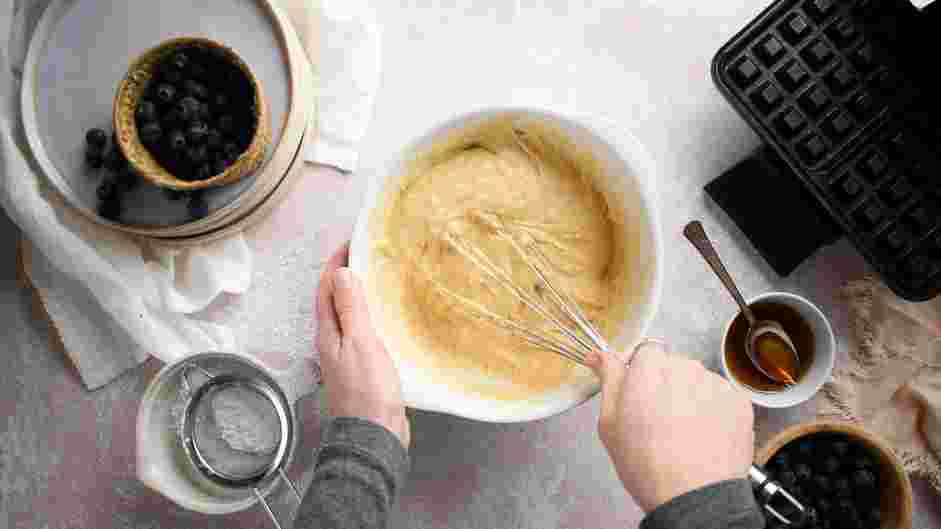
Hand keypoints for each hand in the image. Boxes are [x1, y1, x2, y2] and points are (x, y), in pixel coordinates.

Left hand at [316, 243, 409, 447]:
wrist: (374, 435)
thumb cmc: (367, 388)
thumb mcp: (360, 342)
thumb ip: (350, 308)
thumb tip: (342, 271)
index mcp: (327, 331)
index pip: (327, 287)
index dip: (337, 262)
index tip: (354, 241)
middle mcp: (332, 340)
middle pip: (335, 299)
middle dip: (348, 274)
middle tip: (371, 254)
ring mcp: (346, 354)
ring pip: (349, 314)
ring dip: (361, 293)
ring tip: (381, 277)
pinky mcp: (362, 366)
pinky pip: (363, 330)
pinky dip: (373, 315)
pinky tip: (390, 316)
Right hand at [587, 341, 753, 511]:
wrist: (694, 498)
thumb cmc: (646, 464)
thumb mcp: (610, 423)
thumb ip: (609, 380)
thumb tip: (599, 355)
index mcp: (649, 368)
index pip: (646, 350)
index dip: (641, 370)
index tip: (638, 391)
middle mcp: (685, 368)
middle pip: (673, 364)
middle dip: (665, 383)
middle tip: (658, 419)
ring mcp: (716, 384)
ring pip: (698, 380)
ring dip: (690, 396)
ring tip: (684, 431)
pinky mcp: (739, 402)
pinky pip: (721, 396)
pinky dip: (713, 410)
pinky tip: (703, 435)